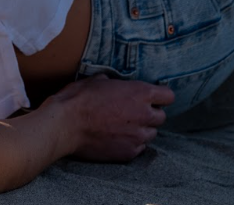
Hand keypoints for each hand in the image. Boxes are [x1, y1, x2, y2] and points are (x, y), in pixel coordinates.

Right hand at [50, 74, 174, 161]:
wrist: (65, 125)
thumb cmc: (78, 98)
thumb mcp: (96, 80)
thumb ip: (113, 84)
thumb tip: (113, 84)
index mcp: (138, 93)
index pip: (168, 96)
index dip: (160, 95)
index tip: (153, 96)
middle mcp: (144, 115)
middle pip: (161, 116)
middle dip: (149, 113)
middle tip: (132, 111)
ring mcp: (138, 136)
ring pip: (150, 133)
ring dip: (140, 129)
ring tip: (122, 125)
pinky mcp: (129, 153)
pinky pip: (138, 147)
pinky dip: (131, 142)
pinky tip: (115, 136)